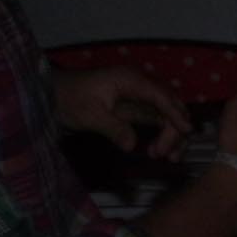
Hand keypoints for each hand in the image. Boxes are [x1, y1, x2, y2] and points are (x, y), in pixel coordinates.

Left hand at [51, 66, 189, 156]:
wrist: (49, 94)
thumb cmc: (67, 98)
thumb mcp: (88, 114)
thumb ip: (113, 128)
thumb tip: (132, 146)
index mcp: (130, 80)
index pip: (161, 96)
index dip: (175, 114)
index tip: (186, 131)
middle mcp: (140, 85)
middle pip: (171, 105)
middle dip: (175, 129)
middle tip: (166, 155)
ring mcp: (140, 96)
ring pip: (168, 114)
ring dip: (172, 135)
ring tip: (164, 156)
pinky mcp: (136, 108)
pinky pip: (158, 120)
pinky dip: (162, 135)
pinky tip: (156, 151)